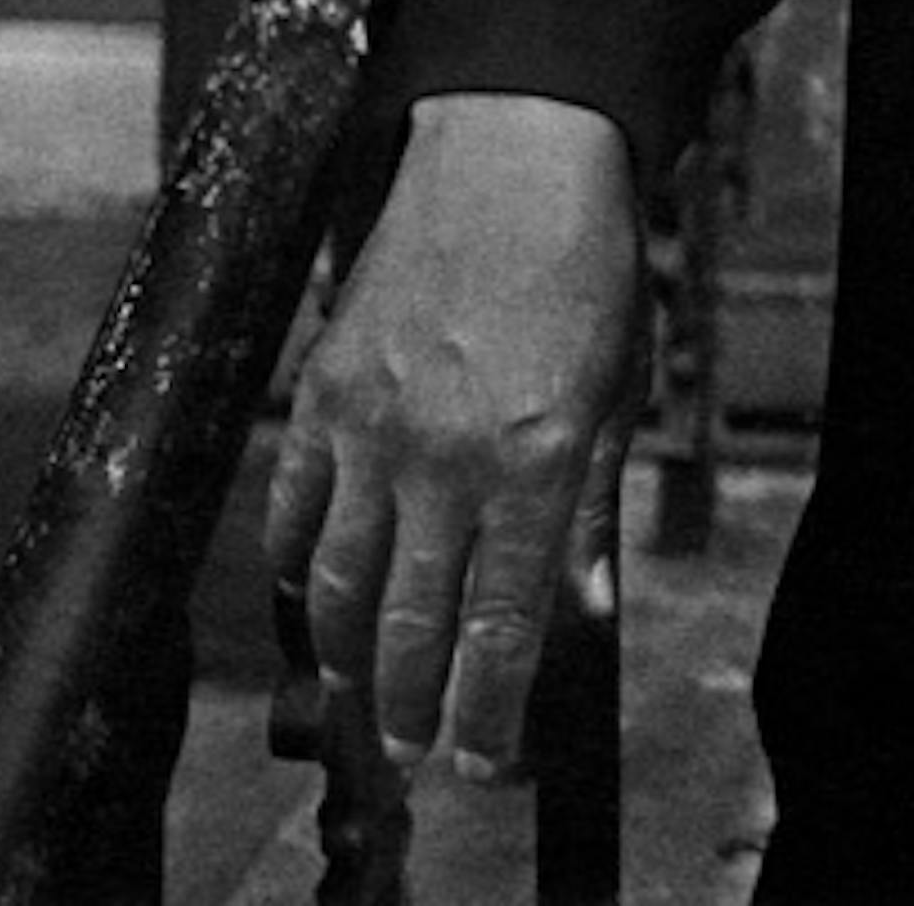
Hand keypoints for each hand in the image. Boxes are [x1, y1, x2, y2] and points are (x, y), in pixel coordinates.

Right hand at [262, 93, 643, 776]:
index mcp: (535, 459)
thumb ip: (589, 510)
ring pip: (340, 585)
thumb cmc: (583, 267)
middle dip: (412, 706)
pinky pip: (293, 512)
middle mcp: (445, 455)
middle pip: (411, 625)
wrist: (513, 154)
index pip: (499, 625)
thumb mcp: (620, 392)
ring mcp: (371, 427)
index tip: (486, 758)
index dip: (487, 710)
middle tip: (419, 748)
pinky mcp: (319, 394)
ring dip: (351, 655)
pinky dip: (299, 571)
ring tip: (369, 691)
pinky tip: (320, 599)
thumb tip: (578, 612)